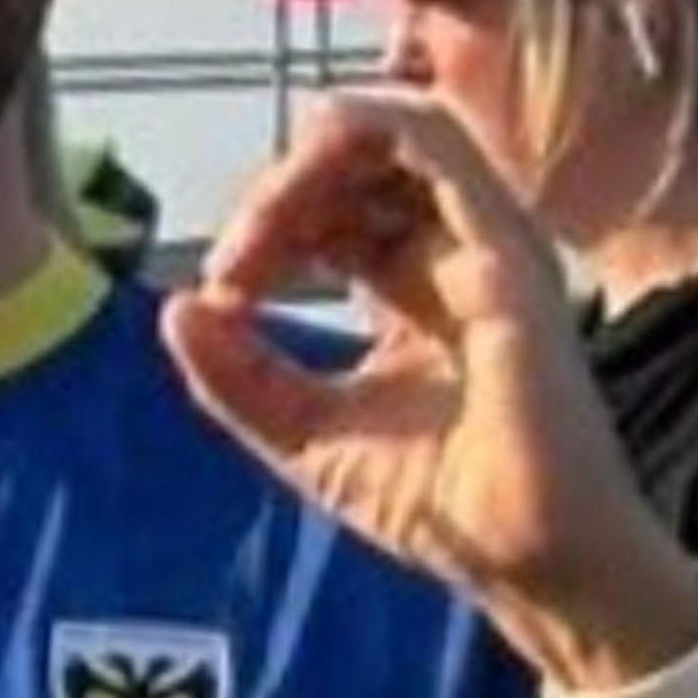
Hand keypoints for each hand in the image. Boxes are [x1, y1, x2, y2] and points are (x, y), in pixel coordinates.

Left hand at [162, 92, 697, 686]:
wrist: (522, 561)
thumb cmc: (440, 505)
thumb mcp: (301, 433)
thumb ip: (235, 375)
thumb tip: (174, 306)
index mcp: (414, 286)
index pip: (333, 211)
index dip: (265, 230)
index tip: (219, 294)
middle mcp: (453, 252)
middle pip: (355, 167)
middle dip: (274, 198)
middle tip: (231, 271)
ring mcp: (484, 242)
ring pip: (391, 135)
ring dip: (303, 167)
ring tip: (258, 237)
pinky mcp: (503, 247)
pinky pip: (434, 142)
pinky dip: (358, 136)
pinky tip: (296, 194)